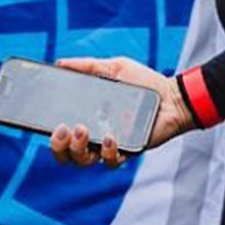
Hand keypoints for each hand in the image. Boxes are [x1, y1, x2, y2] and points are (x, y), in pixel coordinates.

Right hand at [47, 56, 192, 169]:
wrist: (172, 96)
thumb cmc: (144, 82)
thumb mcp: (114, 68)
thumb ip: (88, 66)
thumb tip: (60, 62)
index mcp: (88, 117)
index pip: (62, 135)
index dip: (52, 137)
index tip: (51, 124)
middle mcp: (96, 136)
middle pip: (67, 155)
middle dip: (59, 146)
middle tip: (63, 129)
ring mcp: (111, 146)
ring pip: (84, 161)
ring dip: (78, 149)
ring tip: (83, 130)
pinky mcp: (128, 152)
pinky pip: (111, 161)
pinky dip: (107, 152)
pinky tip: (110, 137)